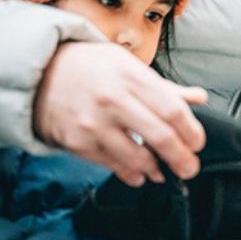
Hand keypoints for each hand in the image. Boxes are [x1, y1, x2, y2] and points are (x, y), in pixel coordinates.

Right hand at [34, 42, 206, 185]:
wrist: (41, 73)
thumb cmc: (91, 67)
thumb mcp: (128, 65)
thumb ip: (165, 87)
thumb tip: (199, 98)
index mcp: (131, 77)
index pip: (173, 110)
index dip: (192, 132)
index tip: (197, 143)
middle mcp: (113, 100)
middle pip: (161, 137)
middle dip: (182, 159)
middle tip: (190, 168)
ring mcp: (94, 124)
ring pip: (138, 158)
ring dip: (156, 170)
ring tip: (163, 171)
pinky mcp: (78, 144)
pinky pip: (113, 166)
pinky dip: (131, 174)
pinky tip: (140, 173)